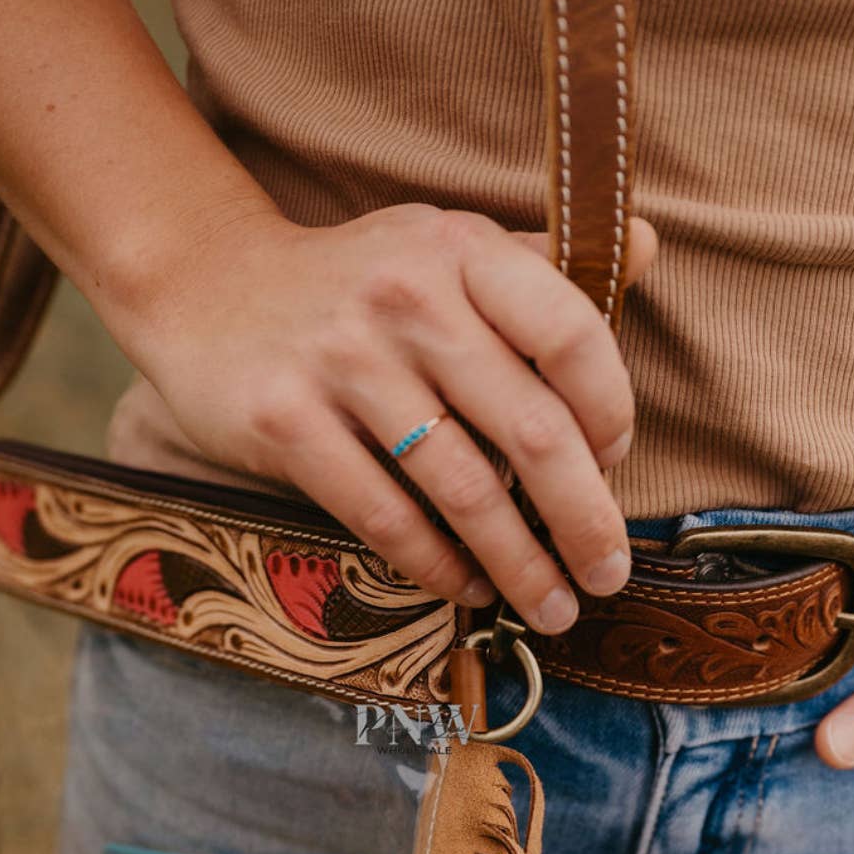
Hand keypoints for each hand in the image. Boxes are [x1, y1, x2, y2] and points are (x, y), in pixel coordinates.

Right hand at [114, 202, 657, 633]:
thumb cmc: (352, 281)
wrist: (202, 284)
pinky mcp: (287, 421)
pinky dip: (437, 564)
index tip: (616, 465)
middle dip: (584, 520)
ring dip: (518, 564)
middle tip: (608, 575)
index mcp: (461, 250)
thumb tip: (650, 247)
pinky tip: (466, 587)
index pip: (571, 334)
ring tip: (551, 606)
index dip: (611, 412)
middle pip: (530, 431)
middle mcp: (407, 296)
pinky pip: (385, 515)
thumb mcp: (442, 246)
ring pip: (463, 489)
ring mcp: (343, 360)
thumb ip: (538, 260)